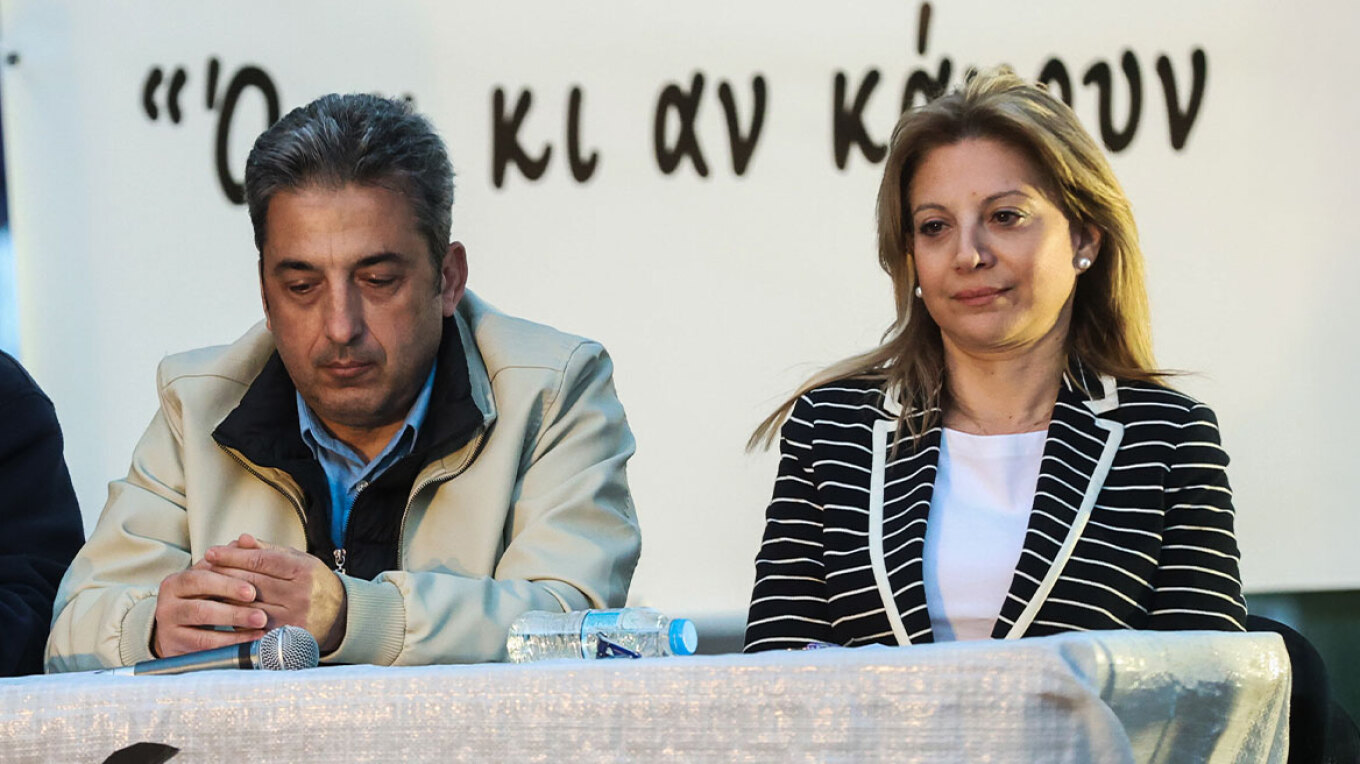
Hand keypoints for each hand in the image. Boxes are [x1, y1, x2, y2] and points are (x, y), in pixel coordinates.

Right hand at [153, 559, 267, 657]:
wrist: (178, 633)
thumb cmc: (202, 600)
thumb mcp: (212, 580)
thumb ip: (228, 560)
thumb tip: (245, 539)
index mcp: (176, 582)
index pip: (200, 578)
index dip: (227, 583)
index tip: (252, 590)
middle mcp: (167, 603)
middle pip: (201, 605)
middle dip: (233, 607)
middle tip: (259, 610)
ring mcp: (169, 627)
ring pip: (203, 625)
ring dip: (235, 623)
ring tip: (260, 623)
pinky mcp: (174, 647)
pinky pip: (205, 645)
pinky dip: (231, 642)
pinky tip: (251, 638)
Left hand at [204, 534, 347, 652]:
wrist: (340, 616)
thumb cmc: (314, 584)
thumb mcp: (299, 559)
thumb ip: (269, 550)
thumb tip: (241, 539)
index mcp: (304, 570)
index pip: (261, 560)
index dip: (233, 555)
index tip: (212, 552)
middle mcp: (300, 594)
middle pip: (251, 582)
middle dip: (224, 573)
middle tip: (203, 568)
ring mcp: (292, 617)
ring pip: (247, 606)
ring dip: (224, 596)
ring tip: (206, 588)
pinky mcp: (285, 637)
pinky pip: (251, 626)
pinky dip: (234, 617)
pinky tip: (222, 609)